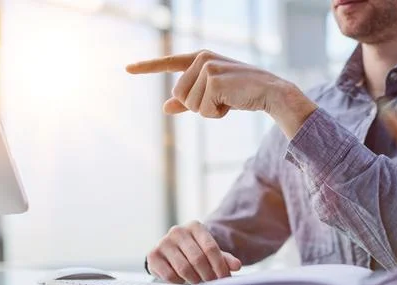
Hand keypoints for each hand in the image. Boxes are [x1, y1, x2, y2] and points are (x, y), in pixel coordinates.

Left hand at [126, 50, 316, 137]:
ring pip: (189, 104)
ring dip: (208, 110)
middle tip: (221, 100)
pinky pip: (202, 110)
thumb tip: (164, 108)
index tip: (127, 68)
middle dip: (198, 106)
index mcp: (199, 58)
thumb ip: (187, 101)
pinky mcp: (213, 79)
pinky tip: (232, 103)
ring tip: (228, 100)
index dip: (146, 67)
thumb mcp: (212, 96)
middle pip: (179, 95)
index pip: (168, 62)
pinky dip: (216, 114)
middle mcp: (201, 59)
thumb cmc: (241, 93)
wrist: (269, 93)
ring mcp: (206, 67)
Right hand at [147, 221, 241, 283]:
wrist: (170, 252)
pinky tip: (183, 280)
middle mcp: (178, 231)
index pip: (211, 248)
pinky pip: (169, 275)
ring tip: (199, 283)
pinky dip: (179, 282)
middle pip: (198, 258)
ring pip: (183, 268)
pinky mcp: (153, 255)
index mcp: (195, 226)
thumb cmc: (194, 251)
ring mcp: (164, 242)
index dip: (219, 266)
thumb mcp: (209, 252)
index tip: (225, 279)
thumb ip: (224, 258)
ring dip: (194, 280)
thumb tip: (237, 265)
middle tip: (212, 284)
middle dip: (208, 275)